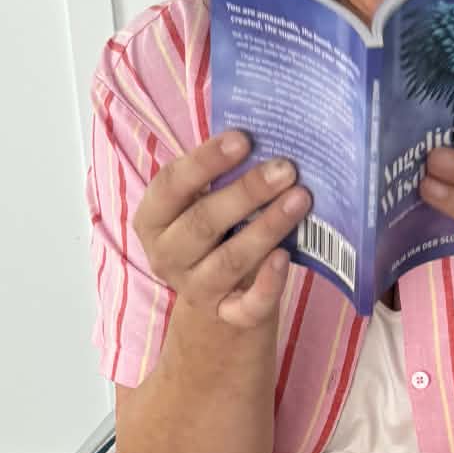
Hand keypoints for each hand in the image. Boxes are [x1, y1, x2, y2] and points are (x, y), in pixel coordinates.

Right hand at [132, 130, 309, 330]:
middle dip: (246, 192)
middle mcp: (167, 256)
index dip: (206, 161)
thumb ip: (222, 175)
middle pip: (203, 222)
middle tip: (286, 168)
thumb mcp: (204, 203)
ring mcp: (195, 289)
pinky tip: (286, 258)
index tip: (244, 139)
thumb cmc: (215, 233)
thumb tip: (266, 136)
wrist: (218, 301)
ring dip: (266, 228)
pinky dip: (267, 284)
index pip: (171, 184)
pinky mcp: (227, 316)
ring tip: (300, 199)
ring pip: (229, 260)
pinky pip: (247, 306)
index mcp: (153, 219)